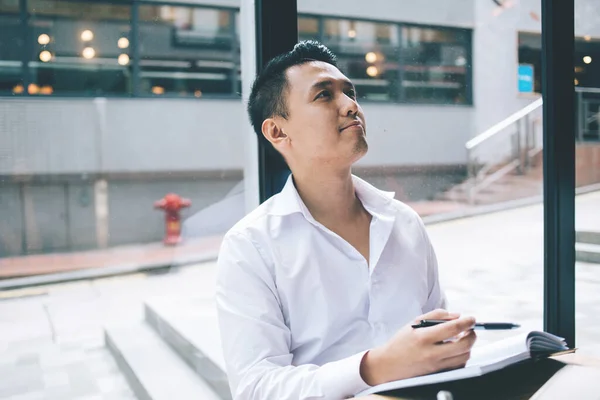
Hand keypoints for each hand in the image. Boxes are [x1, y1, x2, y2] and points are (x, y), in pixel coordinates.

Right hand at [360, 309, 476, 385]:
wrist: (389, 364)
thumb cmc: (402, 341)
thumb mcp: (415, 323)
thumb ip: (436, 316)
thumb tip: (457, 315)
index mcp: (424, 337)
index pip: (453, 328)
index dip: (467, 322)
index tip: (472, 319)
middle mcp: (431, 353)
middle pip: (464, 345)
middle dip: (472, 335)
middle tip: (470, 329)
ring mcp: (436, 366)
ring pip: (464, 356)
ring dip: (467, 346)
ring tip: (461, 339)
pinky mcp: (438, 374)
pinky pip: (458, 366)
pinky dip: (461, 356)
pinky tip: (455, 350)